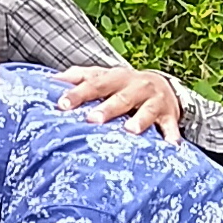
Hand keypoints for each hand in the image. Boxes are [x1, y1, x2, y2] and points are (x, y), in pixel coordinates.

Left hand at [61, 65, 180, 141]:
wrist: (163, 86)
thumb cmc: (122, 86)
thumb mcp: (103, 77)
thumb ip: (78, 77)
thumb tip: (50, 79)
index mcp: (115, 77)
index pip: (94, 83)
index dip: (78, 93)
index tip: (62, 104)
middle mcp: (135, 86)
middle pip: (120, 97)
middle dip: (107, 108)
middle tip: (92, 119)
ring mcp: (154, 100)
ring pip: (147, 110)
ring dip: (140, 120)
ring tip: (131, 130)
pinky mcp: (169, 115)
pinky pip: (171, 125)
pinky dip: (171, 134)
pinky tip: (171, 145)